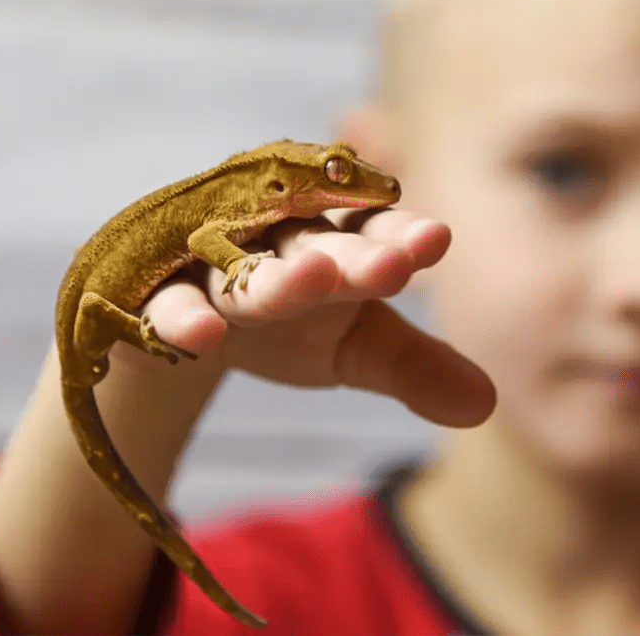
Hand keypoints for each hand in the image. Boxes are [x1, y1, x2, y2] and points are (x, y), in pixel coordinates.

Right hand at [108, 207, 494, 428]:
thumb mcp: (353, 348)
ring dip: (272, 277)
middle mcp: (273, 241)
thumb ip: (414, 368)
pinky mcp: (154, 293)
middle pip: (311, 244)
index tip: (434, 242)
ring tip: (309, 283)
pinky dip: (182, 317)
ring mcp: (209, 264)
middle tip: (389, 266)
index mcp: (332, 243)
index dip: (398, 237)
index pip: (370, 232)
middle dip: (347, 255)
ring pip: (241, 269)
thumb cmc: (289, 322)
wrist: (188, 325)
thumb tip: (486, 406)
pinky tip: (202, 337)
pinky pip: (167, 302)